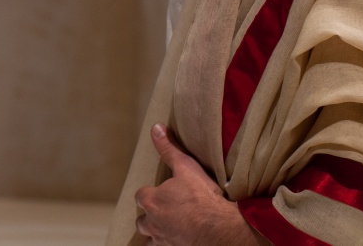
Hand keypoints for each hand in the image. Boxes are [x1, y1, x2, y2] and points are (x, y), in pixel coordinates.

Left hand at [134, 124, 265, 244]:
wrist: (221, 229)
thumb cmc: (203, 197)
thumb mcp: (186, 167)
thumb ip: (169, 148)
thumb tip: (156, 128)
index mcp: (152, 201)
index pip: (141, 196)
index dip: (150, 194)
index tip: (161, 193)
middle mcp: (152, 223)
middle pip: (142, 221)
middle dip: (150, 216)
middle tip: (165, 212)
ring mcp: (162, 240)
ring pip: (150, 238)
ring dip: (156, 233)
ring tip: (168, 229)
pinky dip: (167, 245)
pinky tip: (176, 240)